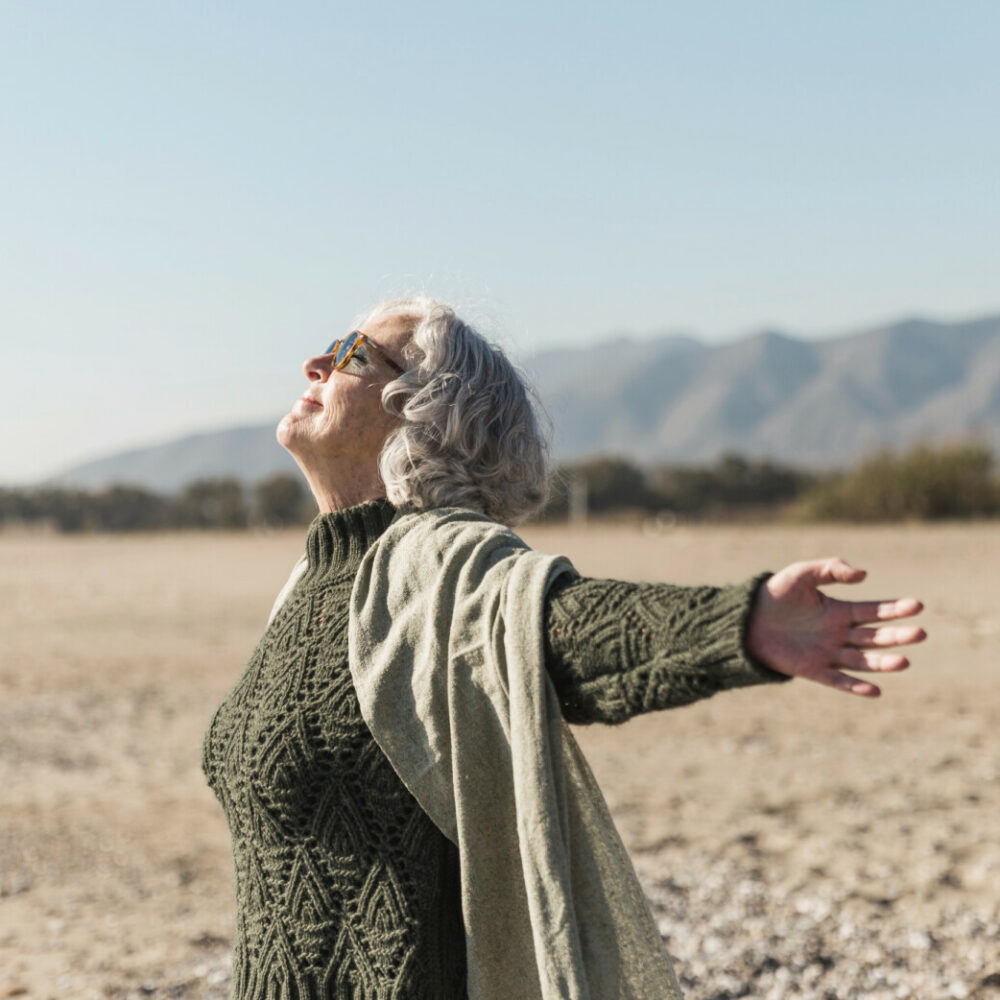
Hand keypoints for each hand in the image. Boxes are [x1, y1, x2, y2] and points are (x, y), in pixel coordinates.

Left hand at [745, 557, 925, 696]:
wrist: (744, 620)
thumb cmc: (774, 593)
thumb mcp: (802, 574)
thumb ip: (831, 569)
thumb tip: (864, 575)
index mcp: (839, 611)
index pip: (874, 612)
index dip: (895, 610)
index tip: (917, 606)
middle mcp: (838, 634)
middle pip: (874, 637)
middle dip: (897, 636)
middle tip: (920, 633)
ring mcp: (827, 653)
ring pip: (862, 661)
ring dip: (883, 663)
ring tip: (904, 661)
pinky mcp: (812, 670)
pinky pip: (837, 681)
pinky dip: (855, 687)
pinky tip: (874, 690)